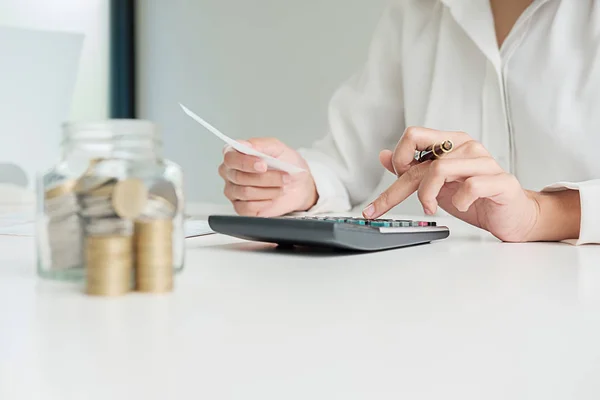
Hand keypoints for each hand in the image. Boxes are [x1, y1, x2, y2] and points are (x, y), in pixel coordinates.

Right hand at [218, 138, 317, 216]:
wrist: (300, 185)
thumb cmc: (287, 165)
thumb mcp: (278, 149)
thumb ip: (260, 144)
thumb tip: (244, 145)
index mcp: (236, 154)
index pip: (230, 158)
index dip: (246, 162)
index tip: (263, 165)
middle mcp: (231, 173)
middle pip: (239, 177)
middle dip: (266, 178)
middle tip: (283, 176)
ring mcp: (233, 191)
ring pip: (245, 192)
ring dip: (269, 190)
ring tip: (281, 186)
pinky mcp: (241, 208)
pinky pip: (247, 207)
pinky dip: (265, 202)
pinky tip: (272, 197)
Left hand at [363, 127, 580, 241]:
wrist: (511, 216)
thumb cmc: (475, 198)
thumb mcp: (436, 184)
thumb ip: (412, 169)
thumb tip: (384, 156)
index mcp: (451, 142)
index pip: (413, 136)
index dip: (398, 158)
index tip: (396, 179)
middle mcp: (467, 147)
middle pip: (422, 160)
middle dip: (397, 190)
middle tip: (383, 209)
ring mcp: (485, 162)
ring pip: (440, 170)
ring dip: (427, 196)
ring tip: (431, 208)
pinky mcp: (501, 181)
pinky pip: (471, 186)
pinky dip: (459, 202)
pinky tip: (461, 206)